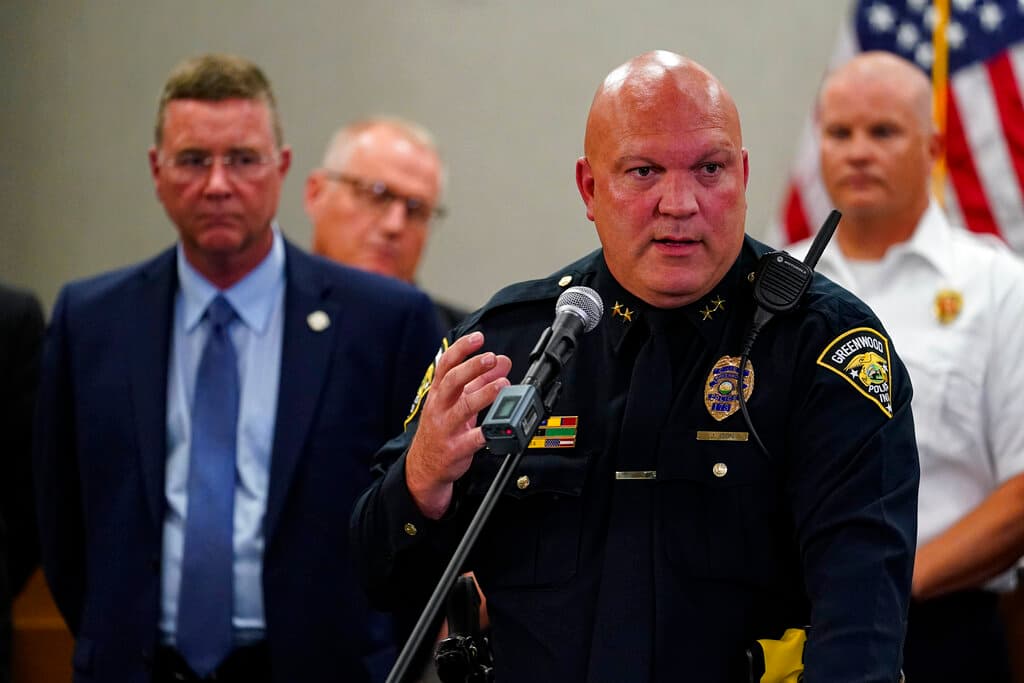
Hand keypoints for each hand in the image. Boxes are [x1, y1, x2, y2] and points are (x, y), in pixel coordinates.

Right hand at [405, 332, 511, 518]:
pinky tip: (499, 426)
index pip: (447, 364)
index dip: (462, 349)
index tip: (478, 338)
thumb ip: (480, 380)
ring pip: (463, 407)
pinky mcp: (455, 449)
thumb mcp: (457, 401)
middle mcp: (440, 407)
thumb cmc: (442, 428)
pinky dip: (486, 432)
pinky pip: (472, 440)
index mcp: (439, 393)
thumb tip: (501, 361)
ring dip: (484, 394)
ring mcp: (446, 428)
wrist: (424, 466)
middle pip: (453, 381)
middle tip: (491, 358)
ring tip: (502, 385)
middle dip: (472, 367)